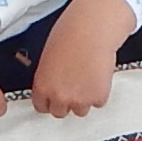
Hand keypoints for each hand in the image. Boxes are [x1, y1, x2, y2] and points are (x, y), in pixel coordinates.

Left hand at [31, 0, 138, 116]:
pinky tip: (98, 75)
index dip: (49, 100)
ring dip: (84, 98)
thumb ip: (48, 76)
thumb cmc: (71, 33)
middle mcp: (59, 96)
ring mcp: (79, 99)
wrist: (93, 28)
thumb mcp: (48, 56)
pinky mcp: (98, 97)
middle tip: (73, 86)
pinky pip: (98, 102)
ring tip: (87, 78)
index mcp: (42, 86)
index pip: (41, 107)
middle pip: (60, 112)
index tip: (54, 97)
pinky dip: (100, 92)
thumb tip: (52, 83)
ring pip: (80, 110)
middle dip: (66, 101)